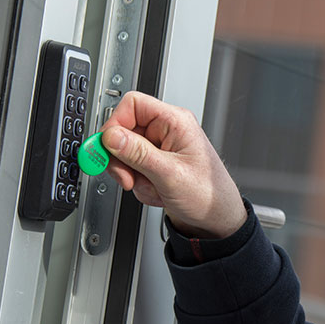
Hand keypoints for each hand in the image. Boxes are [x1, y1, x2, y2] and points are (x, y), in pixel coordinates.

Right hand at [99, 91, 246, 238]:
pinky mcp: (155, 164)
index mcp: (175, 121)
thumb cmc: (208, 193)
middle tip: (128, 178)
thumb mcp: (169, 174)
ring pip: (125, 155)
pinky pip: (132, 170)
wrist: (216, 218)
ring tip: (154, 187)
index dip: (115, 123)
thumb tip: (110, 136)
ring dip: (134, 176)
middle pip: (123, 132)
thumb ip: (138, 154)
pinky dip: (140, 185)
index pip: (133, 104)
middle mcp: (167, 130)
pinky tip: (157, 192)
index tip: (108, 147)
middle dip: (124, 160)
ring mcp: (160, 148)